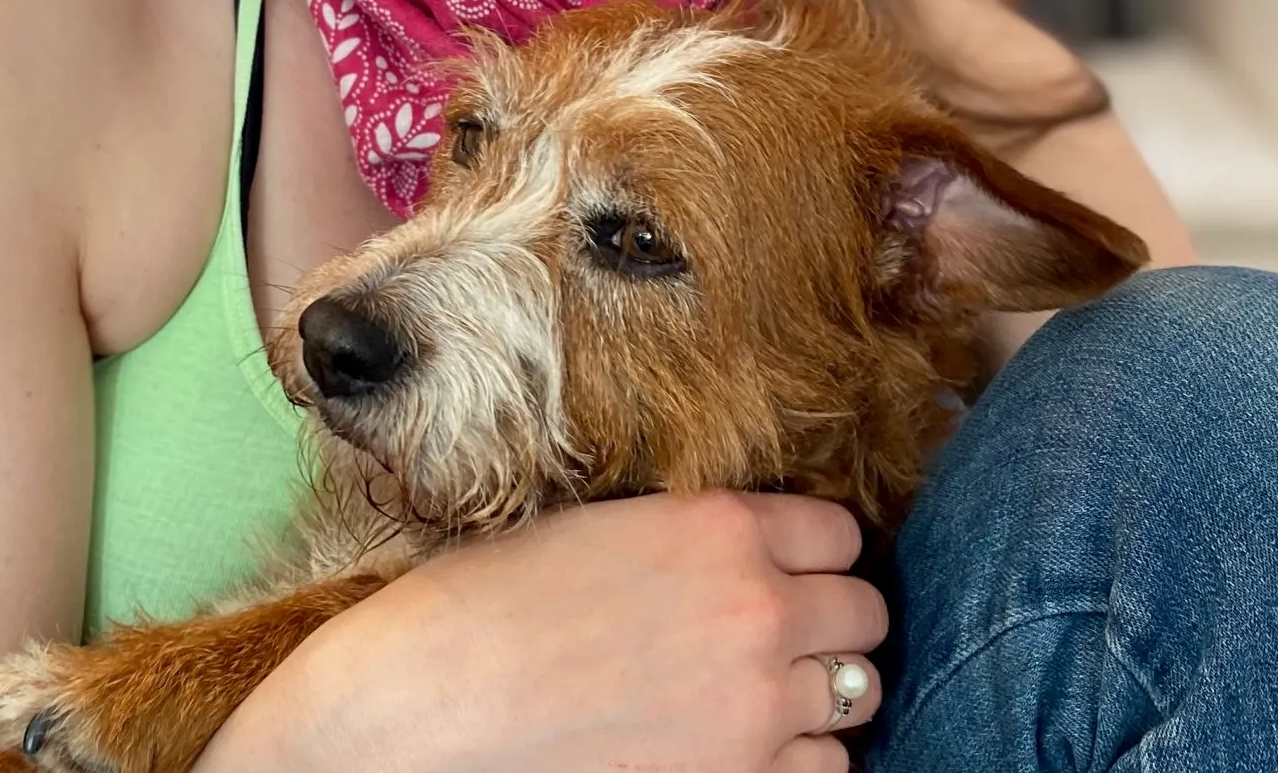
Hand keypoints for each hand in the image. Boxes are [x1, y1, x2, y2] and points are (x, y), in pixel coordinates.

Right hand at [207, 491, 888, 772]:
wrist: (413, 721)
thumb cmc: (473, 614)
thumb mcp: (587, 531)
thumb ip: (683, 539)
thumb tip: (728, 556)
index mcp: (717, 528)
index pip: (839, 534)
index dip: (811, 554)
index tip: (785, 571)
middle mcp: (756, 613)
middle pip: (864, 613)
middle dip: (827, 622)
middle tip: (777, 637)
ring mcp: (755, 711)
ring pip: (857, 697)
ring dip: (819, 696)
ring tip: (761, 699)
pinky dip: (795, 764)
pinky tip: (740, 752)